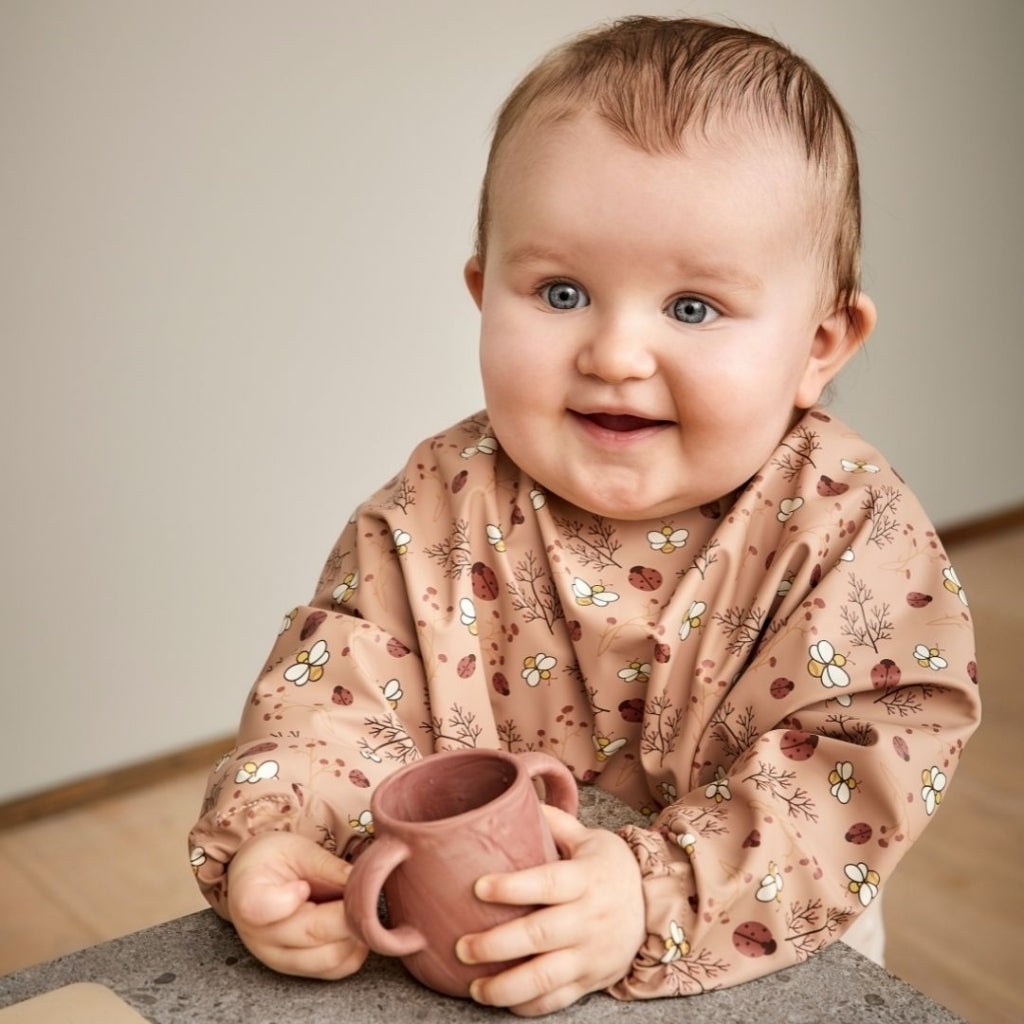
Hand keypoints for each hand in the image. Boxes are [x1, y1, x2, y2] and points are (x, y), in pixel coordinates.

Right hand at [226, 831, 367, 979]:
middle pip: (311, 934)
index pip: (261, 909)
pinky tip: (355, 926)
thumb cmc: (274, 859)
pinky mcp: (297, 970)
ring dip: (354, 933)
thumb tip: (360, 879)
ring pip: (328, 958)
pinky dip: (355, 950)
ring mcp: (278, 958)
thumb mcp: (296, 849)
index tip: (303, 886)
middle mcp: (260, 936)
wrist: (254, 879)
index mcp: (249, 898)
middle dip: (347, 913)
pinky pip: (335, 970)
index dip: (289, 899)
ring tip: (359, 909)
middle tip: (363, 894)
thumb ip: (326, 865)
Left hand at [455, 805, 644, 1015]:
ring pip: (545, 978)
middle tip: (462, 947)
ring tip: (474, 987)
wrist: (655, 907)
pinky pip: (557, 1000)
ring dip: (506, 986)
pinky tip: (502, 1000)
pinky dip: (528, 1005)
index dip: (512, 887)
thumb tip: (515, 797)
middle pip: (539, 935)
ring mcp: (591, 954)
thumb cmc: (610, 867)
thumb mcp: (590, 838)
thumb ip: (554, 823)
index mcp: (586, 878)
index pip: (547, 883)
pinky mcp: (591, 981)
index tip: (478, 887)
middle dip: (496, 945)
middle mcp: (589, 918)